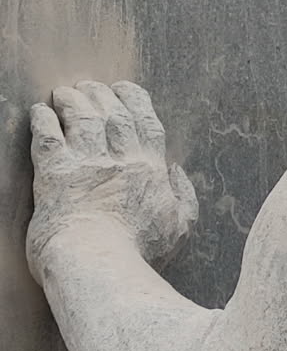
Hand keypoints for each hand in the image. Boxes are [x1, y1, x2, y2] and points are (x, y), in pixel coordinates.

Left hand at [26, 81, 198, 283]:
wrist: (99, 264)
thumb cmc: (138, 254)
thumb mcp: (179, 228)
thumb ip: (184, 197)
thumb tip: (176, 171)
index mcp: (151, 171)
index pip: (146, 124)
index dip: (136, 101)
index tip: (126, 89)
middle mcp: (121, 160)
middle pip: (113, 114)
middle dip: (102, 95)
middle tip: (92, 86)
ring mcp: (87, 164)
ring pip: (82, 118)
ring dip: (73, 101)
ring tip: (65, 92)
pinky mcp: (55, 174)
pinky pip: (48, 136)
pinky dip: (43, 120)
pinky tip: (39, 112)